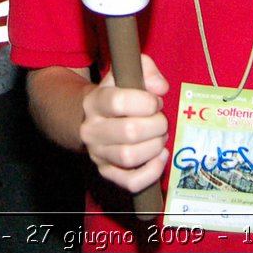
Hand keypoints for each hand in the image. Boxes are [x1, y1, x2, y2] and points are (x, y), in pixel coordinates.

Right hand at [78, 53, 170, 193]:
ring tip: (160, 137)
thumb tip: (161, 88)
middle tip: (161, 120)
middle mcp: (91, 130)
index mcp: (94, 102)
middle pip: (129, 132)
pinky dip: (152, 171)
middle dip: (156, 125)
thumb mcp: (126, 73)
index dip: (146, 102)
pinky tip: (160, 156)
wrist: (93, 119)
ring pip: (129, 157)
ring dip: (155, 146)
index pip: (118, 102)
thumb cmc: (117, 94)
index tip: (155, 101)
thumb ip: (146, 69)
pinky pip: (131, 182)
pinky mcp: (107, 173)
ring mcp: (98, 154)